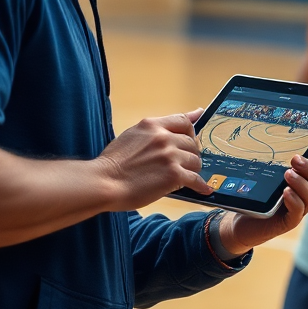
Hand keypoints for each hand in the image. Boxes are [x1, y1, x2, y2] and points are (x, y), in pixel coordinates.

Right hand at [96, 109, 210, 208]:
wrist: (103, 182)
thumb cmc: (113, 163)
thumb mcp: (132, 135)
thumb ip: (155, 129)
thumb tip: (179, 119)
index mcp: (152, 125)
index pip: (183, 121)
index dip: (190, 131)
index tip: (193, 135)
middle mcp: (164, 137)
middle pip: (191, 143)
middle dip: (189, 154)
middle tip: (181, 164)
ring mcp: (170, 156)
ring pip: (195, 160)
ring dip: (191, 169)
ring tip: (182, 176)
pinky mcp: (173, 175)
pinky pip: (195, 179)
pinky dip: (201, 186)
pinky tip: (204, 189)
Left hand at [219, 143, 307, 254]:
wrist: (245, 222)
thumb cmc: (260, 197)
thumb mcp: (271, 178)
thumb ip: (280, 165)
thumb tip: (288, 146)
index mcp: (306, 183)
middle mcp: (307, 196)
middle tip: (295, 159)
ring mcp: (300, 210)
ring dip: (300, 183)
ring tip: (288, 174)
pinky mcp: (289, 222)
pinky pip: (297, 212)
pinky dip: (294, 200)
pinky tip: (286, 192)